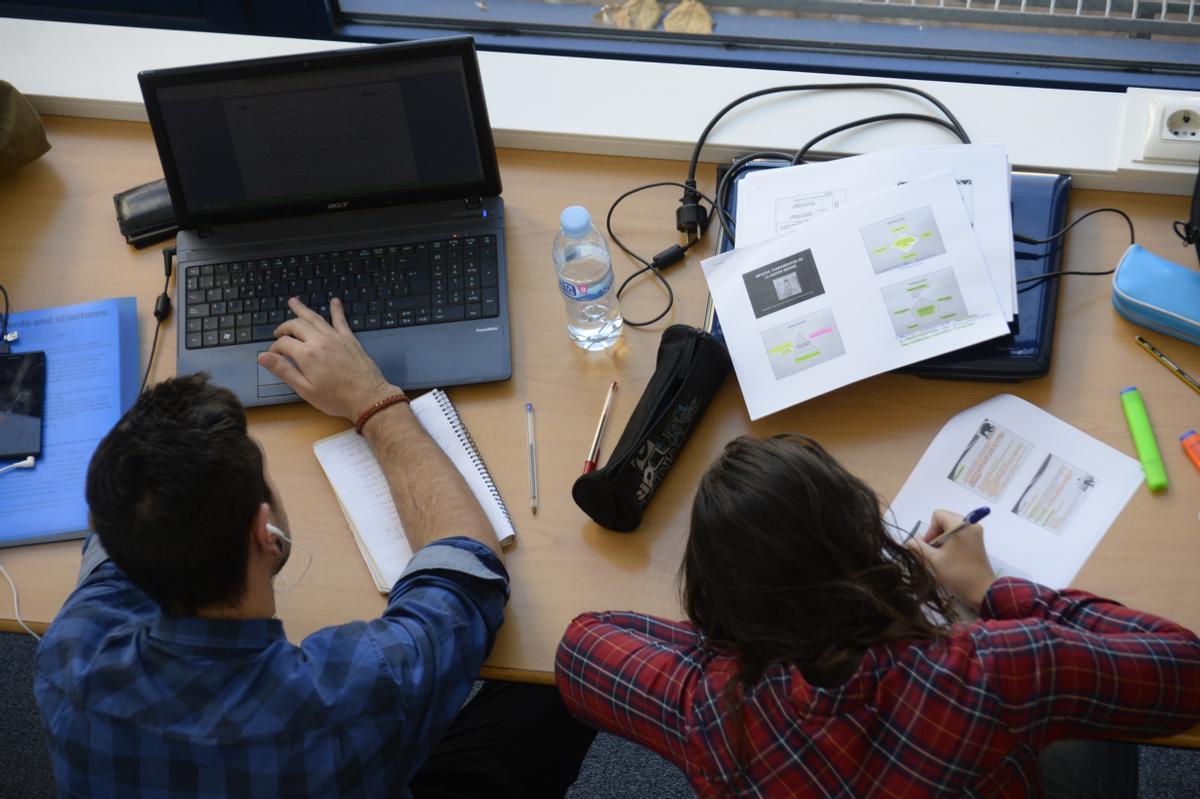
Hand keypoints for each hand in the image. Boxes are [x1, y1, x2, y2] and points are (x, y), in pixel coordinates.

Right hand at [258, 297, 398, 421]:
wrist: (368, 397)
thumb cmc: (336, 398)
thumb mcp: (305, 389)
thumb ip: (283, 371)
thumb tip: (263, 357)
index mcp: (306, 354)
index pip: (283, 343)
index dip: (274, 348)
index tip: (272, 355)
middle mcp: (319, 340)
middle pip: (296, 325)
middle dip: (284, 327)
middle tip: (278, 332)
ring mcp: (335, 337)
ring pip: (315, 318)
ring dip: (302, 309)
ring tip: (293, 301)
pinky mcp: (349, 339)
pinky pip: (341, 320)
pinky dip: (336, 309)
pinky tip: (335, 301)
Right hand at [906, 509, 995, 609]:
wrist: (982, 591)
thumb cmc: (956, 573)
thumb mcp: (933, 560)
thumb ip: (919, 546)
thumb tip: (912, 540)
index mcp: (960, 525)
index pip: (938, 515)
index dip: (930, 529)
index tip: (929, 546)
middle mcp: (970, 525)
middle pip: (945, 521)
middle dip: (936, 535)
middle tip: (934, 552)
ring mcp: (976, 534)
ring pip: (952, 529)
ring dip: (943, 541)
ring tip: (942, 557)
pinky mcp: (978, 543)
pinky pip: (960, 536)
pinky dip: (952, 544)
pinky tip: (951, 558)